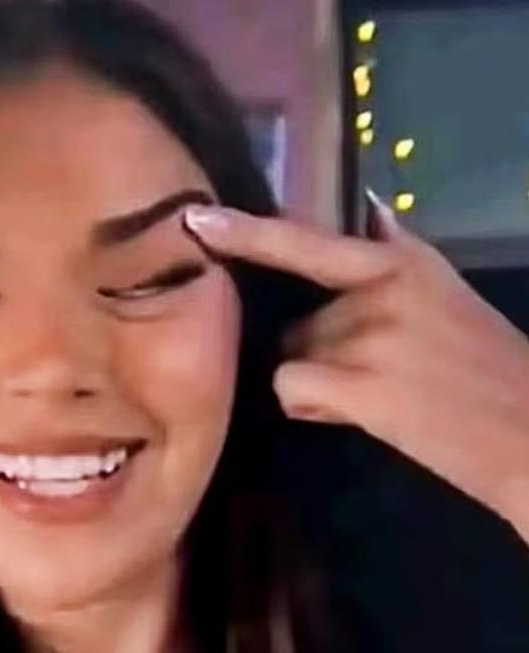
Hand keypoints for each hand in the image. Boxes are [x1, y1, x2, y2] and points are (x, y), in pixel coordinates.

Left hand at [184, 201, 528, 544]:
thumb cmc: (486, 367)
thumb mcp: (446, 293)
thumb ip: (398, 253)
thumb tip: (371, 208)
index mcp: (399, 263)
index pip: (305, 241)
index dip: (245, 231)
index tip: (194, 217)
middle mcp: (379, 289)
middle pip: (294, 323)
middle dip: (317, 354)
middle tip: (374, 378)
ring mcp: (368, 335)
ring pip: (291, 359)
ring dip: (319, 385)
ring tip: (376, 398)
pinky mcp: (361, 385)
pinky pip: (291, 387)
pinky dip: (312, 407)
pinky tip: (356, 415)